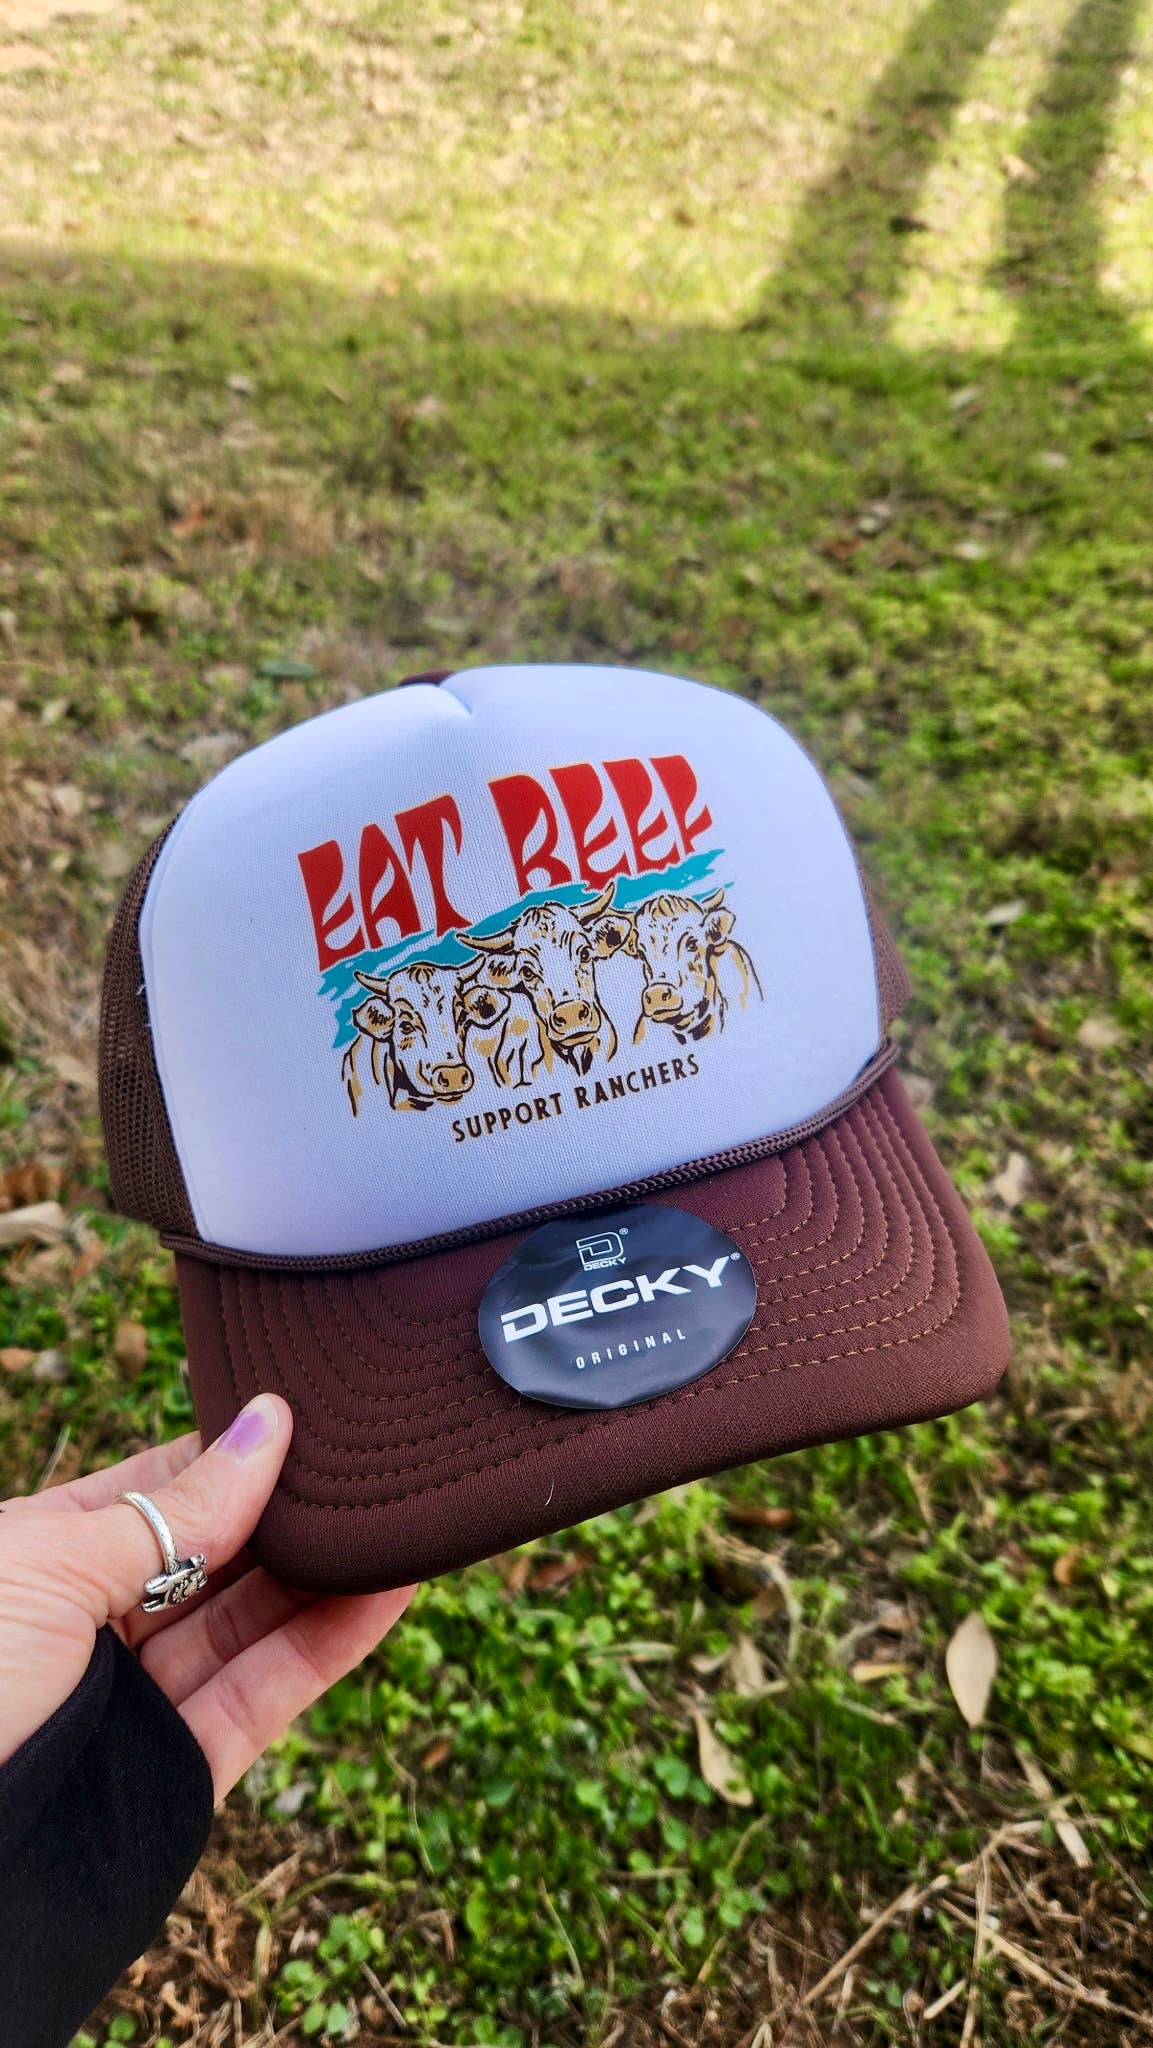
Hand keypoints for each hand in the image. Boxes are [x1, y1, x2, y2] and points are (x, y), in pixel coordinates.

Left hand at [0, 1394, 412, 1796]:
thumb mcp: (52, 1563)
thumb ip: (177, 1506)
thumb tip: (268, 1421)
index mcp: (41, 1558)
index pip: (158, 1489)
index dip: (232, 1454)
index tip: (308, 1413)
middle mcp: (93, 1626)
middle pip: (216, 1555)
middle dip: (290, 1510)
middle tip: (372, 1459)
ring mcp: (140, 1700)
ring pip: (253, 1622)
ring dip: (329, 1571)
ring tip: (401, 1513)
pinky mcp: (180, 1772)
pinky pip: (267, 1692)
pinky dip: (332, 1642)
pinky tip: (388, 1588)